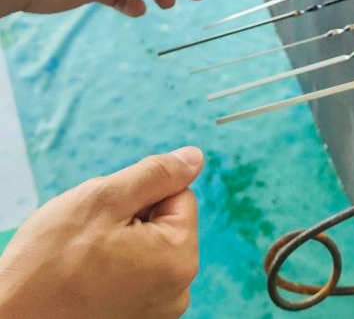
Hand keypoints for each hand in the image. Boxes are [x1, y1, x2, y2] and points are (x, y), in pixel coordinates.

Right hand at [0, 147, 203, 318]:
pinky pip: (135, 276)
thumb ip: (156, 174)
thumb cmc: (50, 263)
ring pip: (148, 248)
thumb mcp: (105, 200)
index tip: (109, 217)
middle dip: (132, 219)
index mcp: (180, 258)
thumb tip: (195, 157)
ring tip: (85, 260)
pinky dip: (114, 269)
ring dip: (120, 243)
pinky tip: (86, 279)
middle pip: (165, 224)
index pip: (179, 196)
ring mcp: (159, 310)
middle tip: (91, 239)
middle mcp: (179, 290)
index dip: (141, 195)